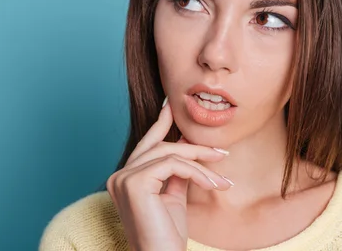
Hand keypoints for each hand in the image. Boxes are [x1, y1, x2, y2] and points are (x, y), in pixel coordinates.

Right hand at [106, 97, 232, 250]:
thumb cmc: (167, 235)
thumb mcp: (172, 196)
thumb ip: (175, 172)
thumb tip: (185, 146)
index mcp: (124, 178)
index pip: (146, 145)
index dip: (160, 124)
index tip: (172, 107)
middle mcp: (118, 176)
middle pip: (159, 146)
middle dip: (193, 146)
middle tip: (221, 151)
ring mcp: (123, 178)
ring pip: (169, 154)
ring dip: (201, 163)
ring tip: (223, 179)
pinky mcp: (134, 183)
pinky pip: (173, 165)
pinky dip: (197, 172)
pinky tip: (213, 184)